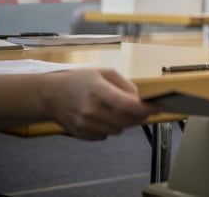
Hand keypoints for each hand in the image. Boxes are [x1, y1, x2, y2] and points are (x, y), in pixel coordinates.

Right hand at [40, 69, 159, 139]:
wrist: (50, 95)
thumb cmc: (79, 81)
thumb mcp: (104, 73)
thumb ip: (125, 85)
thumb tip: (139, 98)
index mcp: (98, 91)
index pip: (128, 105)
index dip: (146, 108)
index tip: (158, 107)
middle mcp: (91, 111)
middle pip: (127, 121)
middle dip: (140, 116)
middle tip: (144, 109)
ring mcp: (86, 125)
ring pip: (118, 130)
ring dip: (126, 122)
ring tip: (121, 111)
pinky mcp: (82, 134)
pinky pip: (106, 135)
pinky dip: (111, 128)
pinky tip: (106, 117)